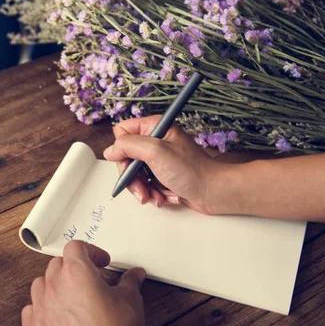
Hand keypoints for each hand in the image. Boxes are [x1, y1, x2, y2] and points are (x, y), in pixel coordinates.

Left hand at [22, 241, 174, 325]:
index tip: (101, 262)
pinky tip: (53, 313)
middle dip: (73, 267)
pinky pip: (30, 312)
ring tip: (71, 293)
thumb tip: (134, 275)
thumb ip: (129, 281)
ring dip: (54, 284)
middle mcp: (55, 287)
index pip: (75, 247)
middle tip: (90, 277)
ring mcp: (43, 309)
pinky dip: (39, 309)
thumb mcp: (130, 298)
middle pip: (57, 264)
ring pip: (40, 285)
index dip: (91, 251)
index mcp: (76, 272)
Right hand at [103, 115, 223, 213]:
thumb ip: (128, 146)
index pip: (122, 133)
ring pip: (136, 175)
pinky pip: (148, 185)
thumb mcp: (155, 152)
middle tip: (142, 191)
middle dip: (133, 178)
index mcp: (155, 127)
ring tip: (156, 198)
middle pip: (127, 158)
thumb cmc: (191, 170)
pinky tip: (166, 197)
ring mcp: (160, 159)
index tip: (130, 166)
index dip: (122, 151)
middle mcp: (156, 141)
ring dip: (144, 190)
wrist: (214, 192)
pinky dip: (155, 194)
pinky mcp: (164, 175)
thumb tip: (110, 151)